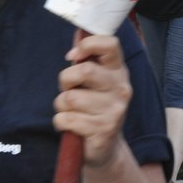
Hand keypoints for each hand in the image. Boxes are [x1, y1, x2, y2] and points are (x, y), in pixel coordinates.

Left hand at [55, 32, 133, 167]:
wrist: (105, 148)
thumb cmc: (94, 108)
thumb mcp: (95, 82)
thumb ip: (87, 59)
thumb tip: (78, 34)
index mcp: (119, 71)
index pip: (110, 44)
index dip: (87, 45)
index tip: (74, 56)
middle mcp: (121, 88)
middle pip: (83, 71)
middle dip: (65, 81)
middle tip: (69, 90)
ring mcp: (115, 111)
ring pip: (69, 98)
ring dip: (61, 106)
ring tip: (72, 112)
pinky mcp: (103, 130)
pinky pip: (66, 119)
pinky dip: (61, 123)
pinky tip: (72, 126)